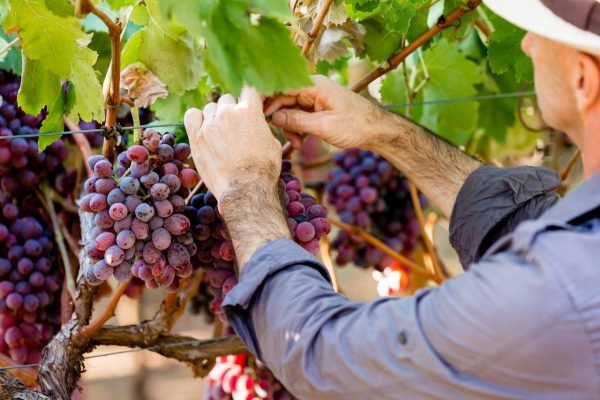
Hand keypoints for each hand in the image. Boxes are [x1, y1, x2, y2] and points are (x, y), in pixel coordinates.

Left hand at [184, 88, 281, 202]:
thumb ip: (262, 127)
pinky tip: (202, 129)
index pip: (248, 91)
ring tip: (220, 133)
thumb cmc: (263, 169)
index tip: (249, 107)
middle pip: (227, 99)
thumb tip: (259, 125)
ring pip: (210, 108)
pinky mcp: (196, 137)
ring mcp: (210, 124)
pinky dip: (197, 119)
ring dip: (215, 116)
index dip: (249, 99)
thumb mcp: (273, 143)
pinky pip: (191, 116)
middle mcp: (228, 112)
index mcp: (249, 110)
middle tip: (235, 127)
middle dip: (232, 110)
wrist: (245, 188)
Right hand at [264, 75, 389, 149]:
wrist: (378, 131)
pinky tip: (302, 142)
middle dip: (280, 119)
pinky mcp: (318, 109)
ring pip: (290, 110)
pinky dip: (298, 128)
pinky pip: (299, 116)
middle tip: (280, 137)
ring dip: (290, 127)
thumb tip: (273, 117)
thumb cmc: (355, 126)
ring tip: (298, 144)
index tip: (255, 113)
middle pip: (283, 99)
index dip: (266, 99)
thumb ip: (297, 120)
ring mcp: (315, 98)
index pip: (281, 86)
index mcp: (314, 85)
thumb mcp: (323, 126)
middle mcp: (313, 88)